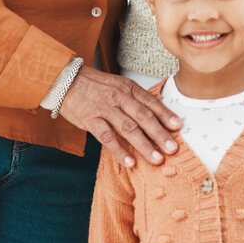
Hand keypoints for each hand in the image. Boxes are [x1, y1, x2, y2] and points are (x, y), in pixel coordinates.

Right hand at [58, 67, 180, 166]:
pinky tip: (130, 162)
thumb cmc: (94, 86)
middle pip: (143, 117)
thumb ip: (134, 100)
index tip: (178, 127)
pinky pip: (107, 137)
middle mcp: (119, 98)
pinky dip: (119, 151)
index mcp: (128, 88)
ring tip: (157, 159)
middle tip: (173, 149)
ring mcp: (105, 109)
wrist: (65, 80)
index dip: (166, 115)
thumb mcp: (117, 86)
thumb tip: (156, 116)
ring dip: (144, 145)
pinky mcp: (91, 120)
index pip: (151, 102)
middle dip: (160, 134)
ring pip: (128, 128)